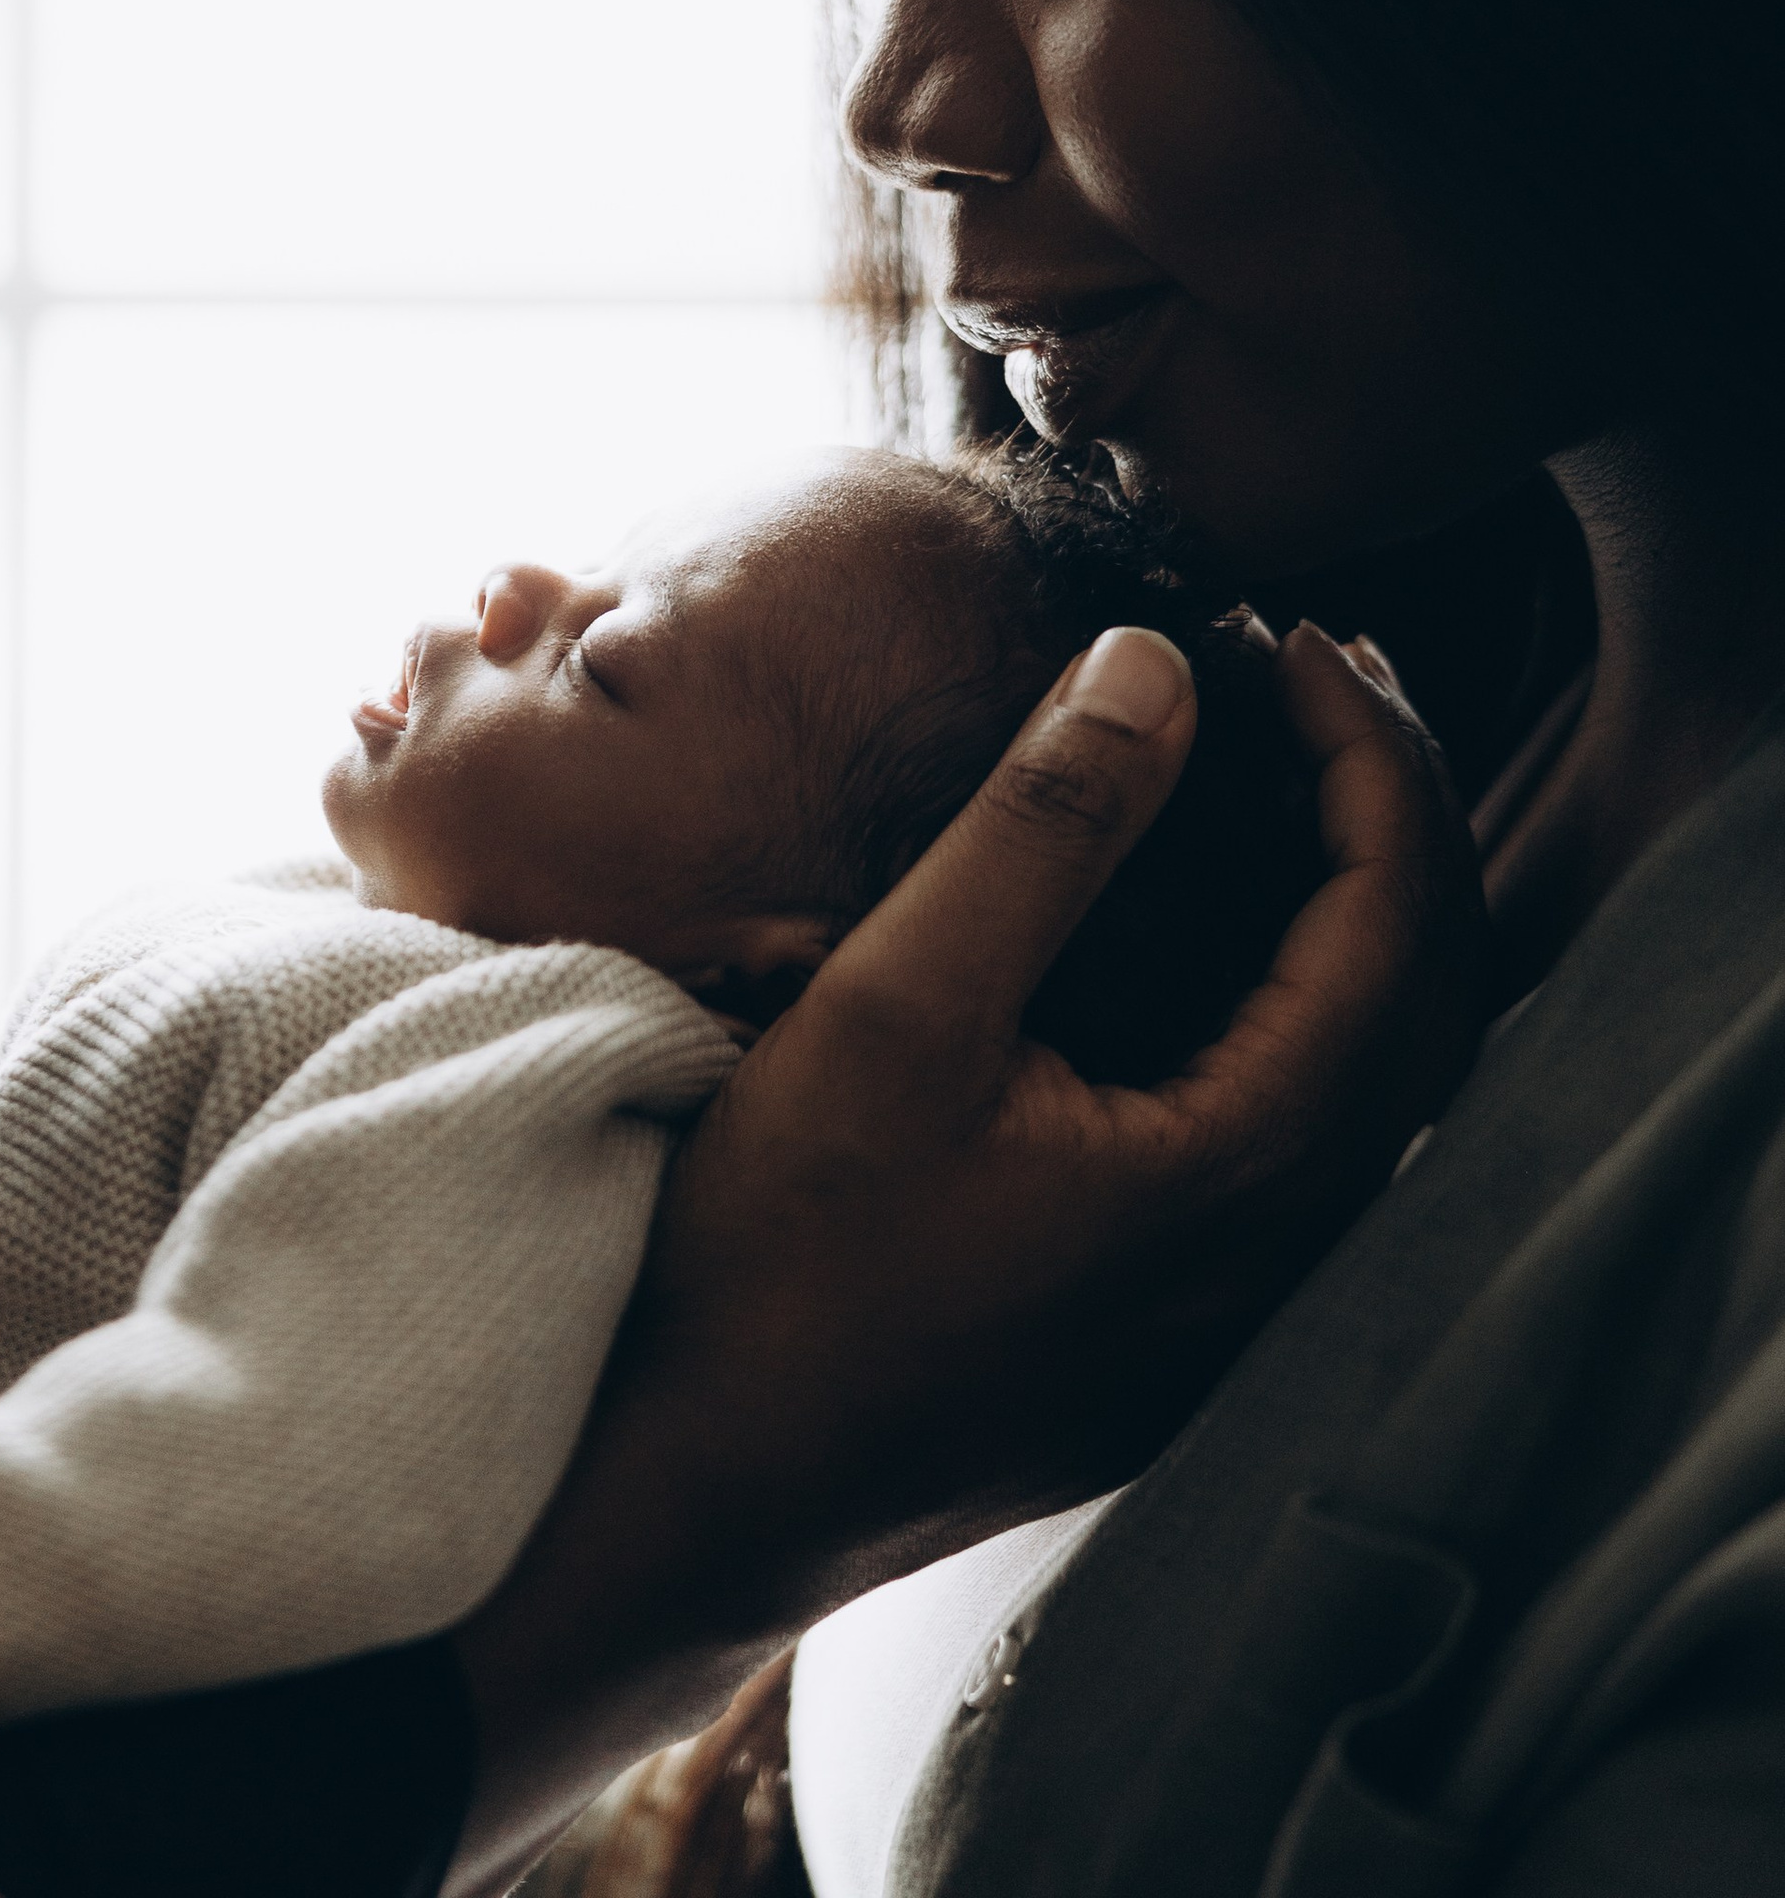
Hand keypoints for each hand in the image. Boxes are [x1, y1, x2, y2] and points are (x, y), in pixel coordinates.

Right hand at [451, 620, 1483, 1886]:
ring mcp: (1231, 1308)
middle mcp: (1277, 1258)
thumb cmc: (783, 1255)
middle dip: (1388, 810)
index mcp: (1242, 1177)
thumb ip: (1042, 826)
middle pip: (1428, 996)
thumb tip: (1159, 666)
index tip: (1292, 639)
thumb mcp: (899, 1002)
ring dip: (1354, 902)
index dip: (1368, 757)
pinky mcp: (1171, 1321)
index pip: (1398, 926)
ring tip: (1289, 771)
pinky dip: (1304, 990)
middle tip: (1318, 672)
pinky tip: (1221, 937)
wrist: (696, 1485)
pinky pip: (1310, 1128)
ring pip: (1378, 1071)